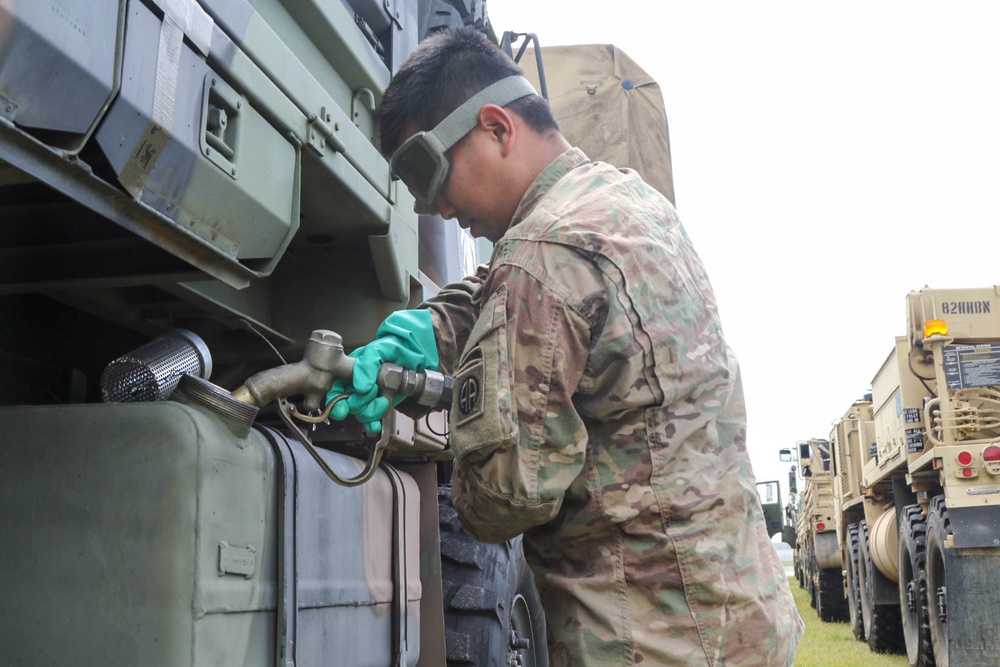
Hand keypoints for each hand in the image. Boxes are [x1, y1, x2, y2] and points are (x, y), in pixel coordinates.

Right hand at [325, 309, 438, 432]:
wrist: (417, 354)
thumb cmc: (395, 347)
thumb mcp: (379, 349)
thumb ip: (367, 364)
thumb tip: (360, 386)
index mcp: (351, 371)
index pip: (335, 389)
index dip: (335, 401)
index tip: (342, 408)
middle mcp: (357, 385)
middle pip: (347, 405)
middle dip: (358, 404)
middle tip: (373, 393)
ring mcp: (370, 396)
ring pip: (360, 413)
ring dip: (371, 412)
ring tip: (384, 401)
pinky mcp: (382, 404)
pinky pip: (373, 419)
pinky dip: (374, 425)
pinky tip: (377, 425)